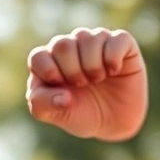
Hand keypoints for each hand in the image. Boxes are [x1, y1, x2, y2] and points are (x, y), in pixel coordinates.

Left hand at [27, 28, 147, 141]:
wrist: (114, 121)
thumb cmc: (80, 114)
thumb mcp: (56, 115)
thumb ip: (43, 105)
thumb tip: (63, 96)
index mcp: (48, 61)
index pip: (38, 57)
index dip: (48, 72)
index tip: (60, 85)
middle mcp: (70, 46)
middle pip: (62, 45)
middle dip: (71, 71)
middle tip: (81, 84)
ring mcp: (95, 41)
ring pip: (87, 38)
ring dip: (92, 65)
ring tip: (97, 79)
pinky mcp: (121, 42)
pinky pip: (117, 38)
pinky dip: (113, 57)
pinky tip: (113, 71)